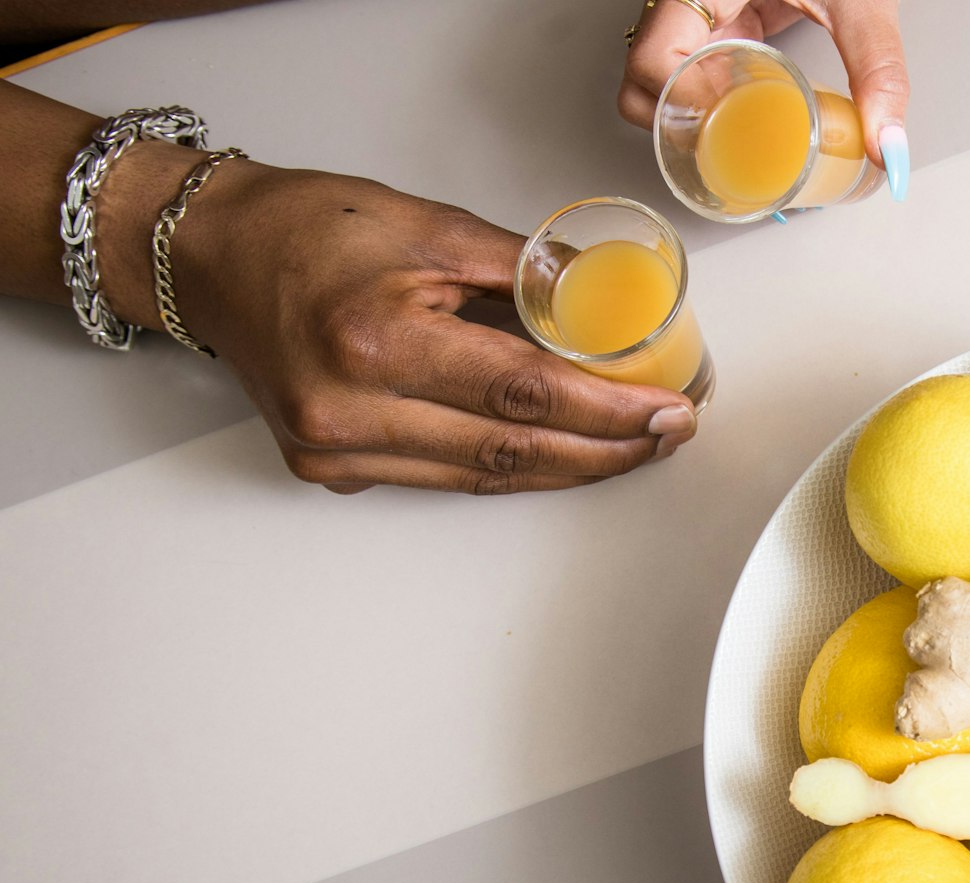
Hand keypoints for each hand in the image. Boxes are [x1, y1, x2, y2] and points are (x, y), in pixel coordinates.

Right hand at [170, 163, 697, 493]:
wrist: (210, 255)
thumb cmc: (307, 228)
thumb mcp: (429, 226)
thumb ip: (523, 270)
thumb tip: (607, 299)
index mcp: (374, 343)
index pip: (522, 392)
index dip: (607, 410)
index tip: (668, 410)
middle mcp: (348, 412)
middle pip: (511, 452)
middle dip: (605, 449)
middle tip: (669, 434)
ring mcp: (335, 452)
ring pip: (484, 478)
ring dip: (568, 467)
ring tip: (632, 446)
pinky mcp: (331, 469)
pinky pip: (445, 478)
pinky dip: (509, 468)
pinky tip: (561, 452)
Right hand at [617, 0, 909, 195]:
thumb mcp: (860, 3)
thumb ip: (878, 71)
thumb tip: (886, 146)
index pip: (654, 58)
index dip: (680, 104)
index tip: (727, 127)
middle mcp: (691, 0)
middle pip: (644, 81)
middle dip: (677, 123)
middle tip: (727, 144)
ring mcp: (704, 13)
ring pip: (662, 81)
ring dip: (693, 117)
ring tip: (738, 135)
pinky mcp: (724, 20)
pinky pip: (696, 69)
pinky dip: (715, 101)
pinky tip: (748, 116)